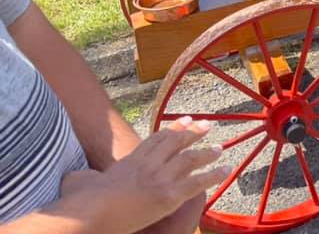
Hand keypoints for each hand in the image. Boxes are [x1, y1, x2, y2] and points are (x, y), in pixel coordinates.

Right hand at [60, 116, 226, 233]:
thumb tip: (75, 178)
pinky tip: (226, 170)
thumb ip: (82, 178)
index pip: (155, 140)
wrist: (89, 214)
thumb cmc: (79, 203)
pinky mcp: (169, 195)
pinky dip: (214, 175)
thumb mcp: (77, 182)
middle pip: (175, 143)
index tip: (184, 120)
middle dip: (193, 132)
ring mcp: (160, 178)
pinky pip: (198, 182)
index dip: (171, 129)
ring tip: (220, 147)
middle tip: (206, 124)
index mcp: (129, 162)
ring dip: (207, 152)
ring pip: (190, 159)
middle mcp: (148, 164)